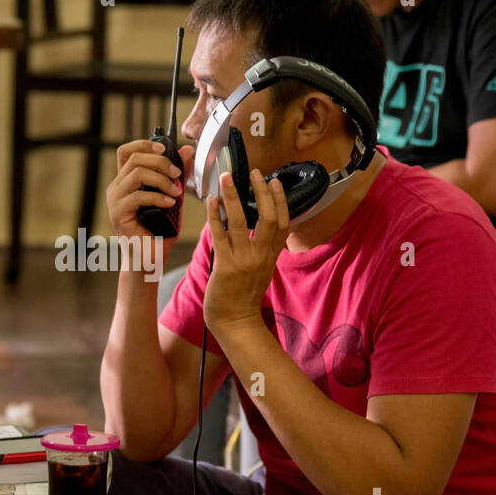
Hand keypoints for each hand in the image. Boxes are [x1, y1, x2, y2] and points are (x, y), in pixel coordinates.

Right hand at [105, 138, 195, 241]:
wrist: (151, 258)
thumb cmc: (159, 230)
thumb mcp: (172, 197)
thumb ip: (177, 175)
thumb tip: (187, 150)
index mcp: (126, 181)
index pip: (126, 151)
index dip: (144, 144)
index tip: (165, 150)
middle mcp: (117, 188)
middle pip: (134, 159)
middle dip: (160, 162)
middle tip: (177, 174)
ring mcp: (115, 200)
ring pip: (136, 174)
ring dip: (161, 180)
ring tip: (175, 193)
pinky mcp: (118, 213)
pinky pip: (137, 196)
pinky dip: (157, 197)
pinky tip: (169, 204)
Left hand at [203, 168, 288, 337]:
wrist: (235, 321)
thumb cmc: (244, 296)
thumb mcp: (261, 270)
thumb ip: (261, 249)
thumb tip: (255, 227)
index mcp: (271, 256)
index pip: (283, 223)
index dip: (280, 201)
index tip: (275, 182)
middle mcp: (261, 256)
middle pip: (269, 218)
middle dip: (262, 192)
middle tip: (254, 172)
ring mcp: (244, 261)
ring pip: (242, 222)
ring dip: (233, 197)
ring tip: (226, 178)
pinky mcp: (226, 266)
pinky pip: (220, 235)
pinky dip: (215, 216)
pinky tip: (211, 202)